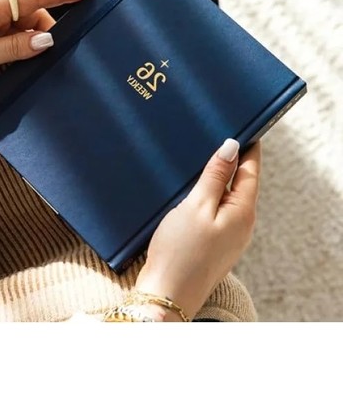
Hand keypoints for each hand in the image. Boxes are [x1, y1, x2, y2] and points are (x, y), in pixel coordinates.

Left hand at [0, 0, 94, 88]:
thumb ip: (13, 48)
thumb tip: (46, 40)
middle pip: (32, 15)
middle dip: (45, 34)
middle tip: (50, 59)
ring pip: (22, 27)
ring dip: (29, 44)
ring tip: (23, 67)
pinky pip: (9, 34)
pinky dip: (17, 47)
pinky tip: (15, 64)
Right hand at [135, 139, 260, 320]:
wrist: (166, 296)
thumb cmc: (180, 252)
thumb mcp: (197, 206)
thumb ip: (215, 176)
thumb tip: (231, 146)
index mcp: (243, 211)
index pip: (251, 168)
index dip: (247, 144)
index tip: (242, 122)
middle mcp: (241, 223)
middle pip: (240, 181)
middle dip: (229, 158)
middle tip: (214, 132)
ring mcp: (228, 234)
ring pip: (226, 195)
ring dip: (216, 176)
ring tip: (200, 155)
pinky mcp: (213, 242)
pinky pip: (215, 209)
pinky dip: (207, 194)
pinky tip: (191, 187)